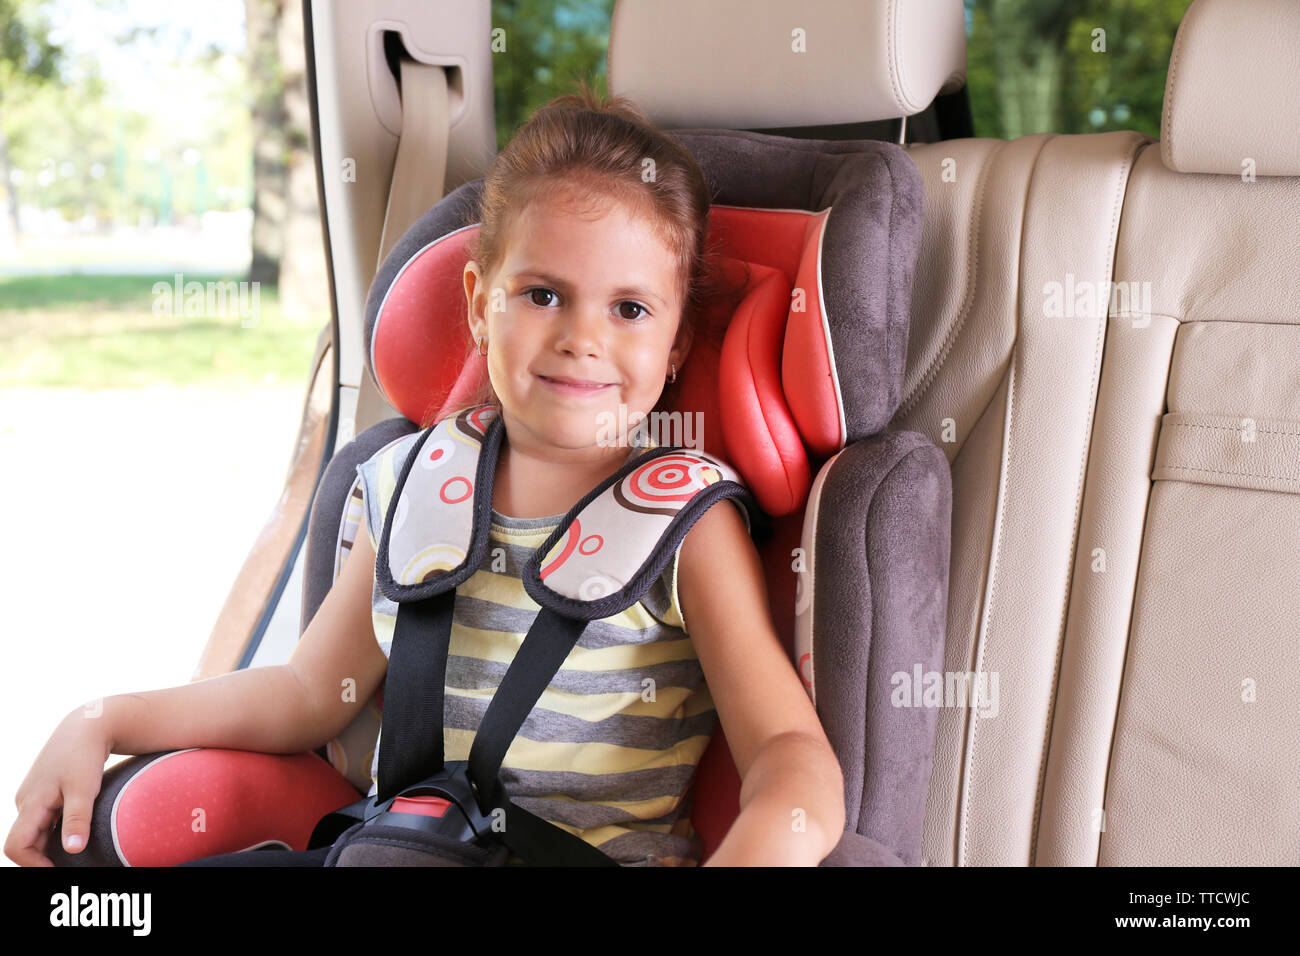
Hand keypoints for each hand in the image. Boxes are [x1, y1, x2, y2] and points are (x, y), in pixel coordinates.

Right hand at [5, 705, 113, 865]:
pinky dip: (57, 832)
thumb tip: (73, 850)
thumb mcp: (85, 788)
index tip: (60, 870)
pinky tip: (77, 834)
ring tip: (78, 854)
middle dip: (43, 858)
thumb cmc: (85, 755)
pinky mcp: (45, 793)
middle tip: (74, 866)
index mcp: (30, 804)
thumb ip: (77, 819)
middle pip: (26, 843)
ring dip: (51, 846)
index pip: (16, 847)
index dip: (33, 864)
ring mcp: (34, 798)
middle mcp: (26, 802)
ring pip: (36, 833)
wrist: (88, 725)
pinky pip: (45, 821)